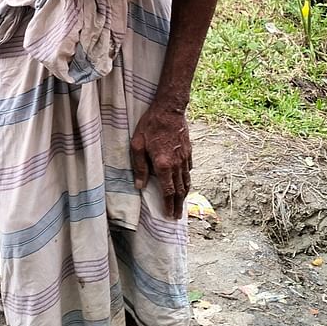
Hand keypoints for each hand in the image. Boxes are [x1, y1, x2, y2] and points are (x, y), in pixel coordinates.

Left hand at [130, 104, 191, 218]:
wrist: (169, 109)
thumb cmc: (150, 125)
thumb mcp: (137, 144)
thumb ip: (139, 166)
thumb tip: (140, 185)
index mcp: (163, 165)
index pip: (168, 191)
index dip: (168, 205)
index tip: (169, 216)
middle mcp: (177, 165)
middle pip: (180, 190)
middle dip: (178, 205)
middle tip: (177, 217)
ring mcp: (184, 158)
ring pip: (187, 181)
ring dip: (185, 195)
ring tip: (183, 204)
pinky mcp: (189, 151)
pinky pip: (189, 169)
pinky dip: (187, 179)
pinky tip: (185, 181)